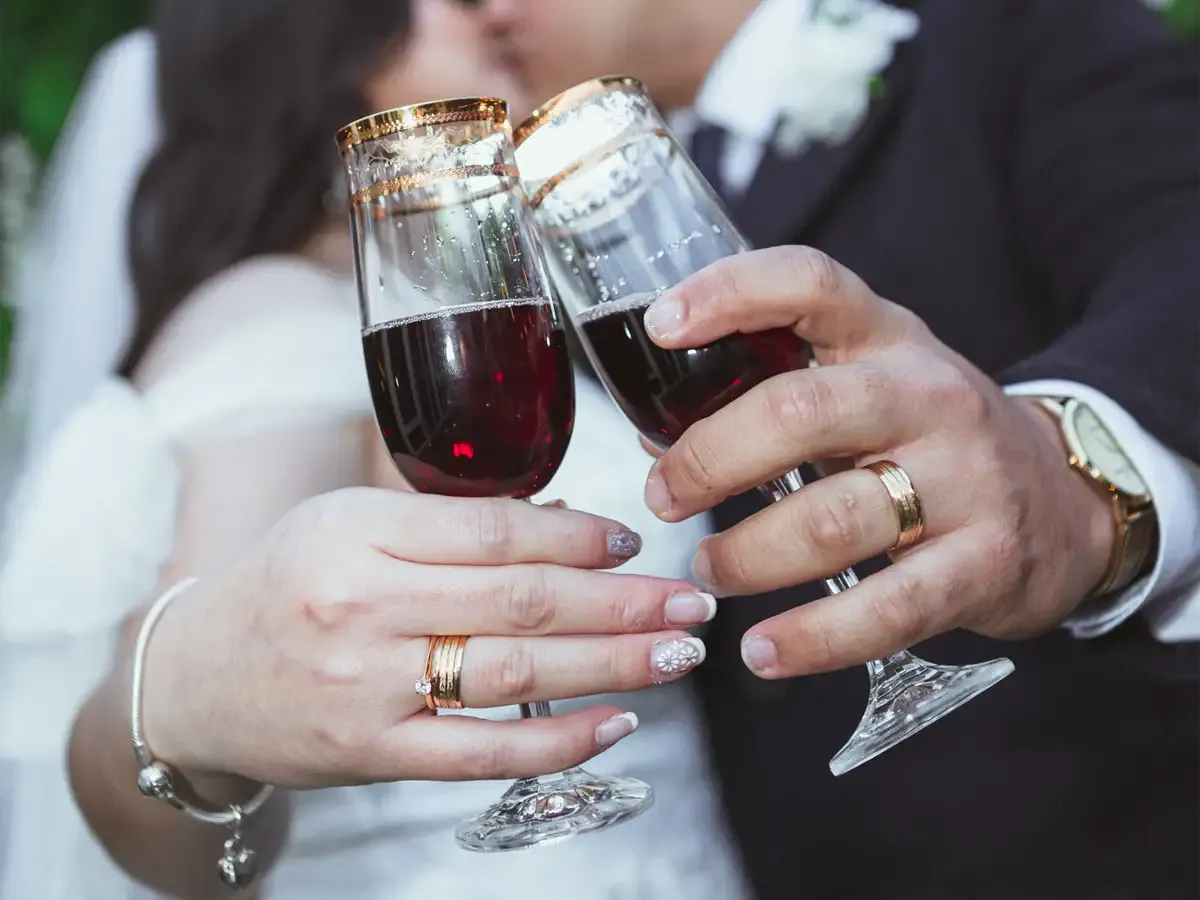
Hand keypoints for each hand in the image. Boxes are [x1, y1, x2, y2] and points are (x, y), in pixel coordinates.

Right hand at [141, 489, 712, 786]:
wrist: (193, 681)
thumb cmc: (281, 585)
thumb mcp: (344, 523)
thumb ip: (443, 524)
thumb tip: (561, 524)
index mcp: (355, 532)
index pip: (493, 530)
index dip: (577, 537)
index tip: (633, 542)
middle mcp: (361, 606)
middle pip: (522, 601)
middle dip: (623, 602)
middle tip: (690, 601)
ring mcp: (368, 687)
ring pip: (516, 673)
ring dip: (611, 665)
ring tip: (675, 654)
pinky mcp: (372, 754)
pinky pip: (483, 752)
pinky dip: (558, 740)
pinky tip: (617, 723)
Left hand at [641, 246, 1114, 678]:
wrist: (1064, 498)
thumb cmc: (933, 437)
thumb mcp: (870, 384)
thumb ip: (777, 393)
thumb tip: (660, 435)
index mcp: (888, 339)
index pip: (809, 284)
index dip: (729, 294)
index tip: (661, 327)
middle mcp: (929, 396)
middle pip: (798, 413)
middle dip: (708, 460)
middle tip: (664, 497)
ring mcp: (966, 479)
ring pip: (831, 519)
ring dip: (747, 556)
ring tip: (711, 570)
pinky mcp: (986, 562)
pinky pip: (885, 609)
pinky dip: (812, 638)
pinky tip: (765, 651)